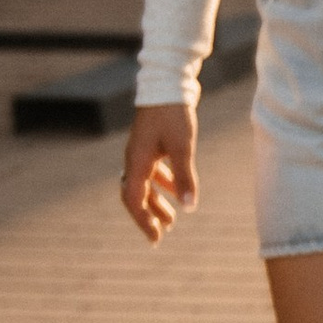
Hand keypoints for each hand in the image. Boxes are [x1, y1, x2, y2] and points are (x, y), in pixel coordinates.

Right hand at [121, 101, 197, 241]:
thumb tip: (188, 208)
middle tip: (160, 235)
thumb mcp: (183, 148)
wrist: (167, 83)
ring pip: (145, 184)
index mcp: (137, 162)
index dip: (143, 222)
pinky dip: (162, 183)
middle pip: (135, 196)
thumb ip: (185, 178)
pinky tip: (177, 189)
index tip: (155, 239)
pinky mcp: (151, 143)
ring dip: (156, 202)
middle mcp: (134, 158)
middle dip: (147, 216)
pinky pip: (152, 171)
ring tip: (172, 219)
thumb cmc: (174, 114)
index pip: (134, 201)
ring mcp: (141, 150)